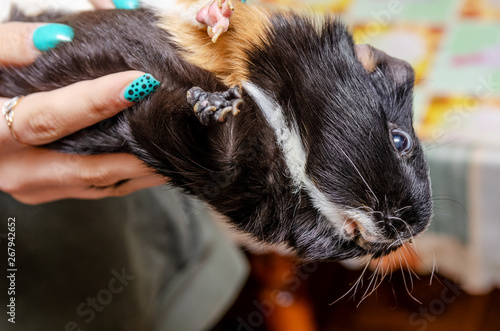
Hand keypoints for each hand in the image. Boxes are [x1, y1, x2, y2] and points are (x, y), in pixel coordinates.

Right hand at [0, 17, 164, 203]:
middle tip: (179, 130)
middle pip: (89, 166)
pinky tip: (154, 161)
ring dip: (142, 170)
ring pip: (100, 184)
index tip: (140, 82)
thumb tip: (57, 37)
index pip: (50, 118)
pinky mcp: (48, 191)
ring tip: (178, 150)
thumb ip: (9, 46)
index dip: (95, 101)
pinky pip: (96, 188)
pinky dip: (128, 175)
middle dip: (139, 152)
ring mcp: (35, 186)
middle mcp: (17, 170)